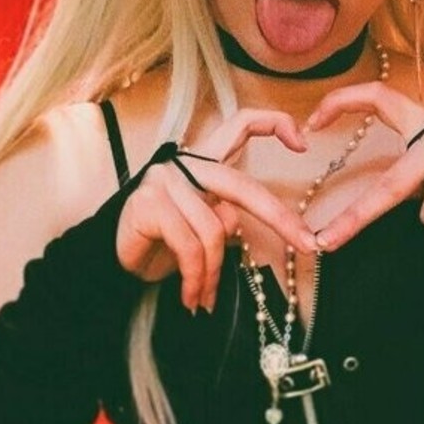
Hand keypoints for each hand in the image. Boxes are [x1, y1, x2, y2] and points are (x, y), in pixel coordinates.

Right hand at [117, 110, 317, 312]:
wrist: (115, 260)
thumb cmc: (163, 243)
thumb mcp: (203, 229)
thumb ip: (225, 216)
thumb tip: (237, 223)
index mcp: (205, 161)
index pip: (241, 126)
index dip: (273, 125)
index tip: (303, 142)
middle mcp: (186, 163)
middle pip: (242, 186)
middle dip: (280, 218)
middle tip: (308, 245)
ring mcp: (166, 180)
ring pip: (214, 231)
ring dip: (214, 274)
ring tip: (206, 299)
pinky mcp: (150, 204)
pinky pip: (190, 247)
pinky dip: (196, 279)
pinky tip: (193, 298)